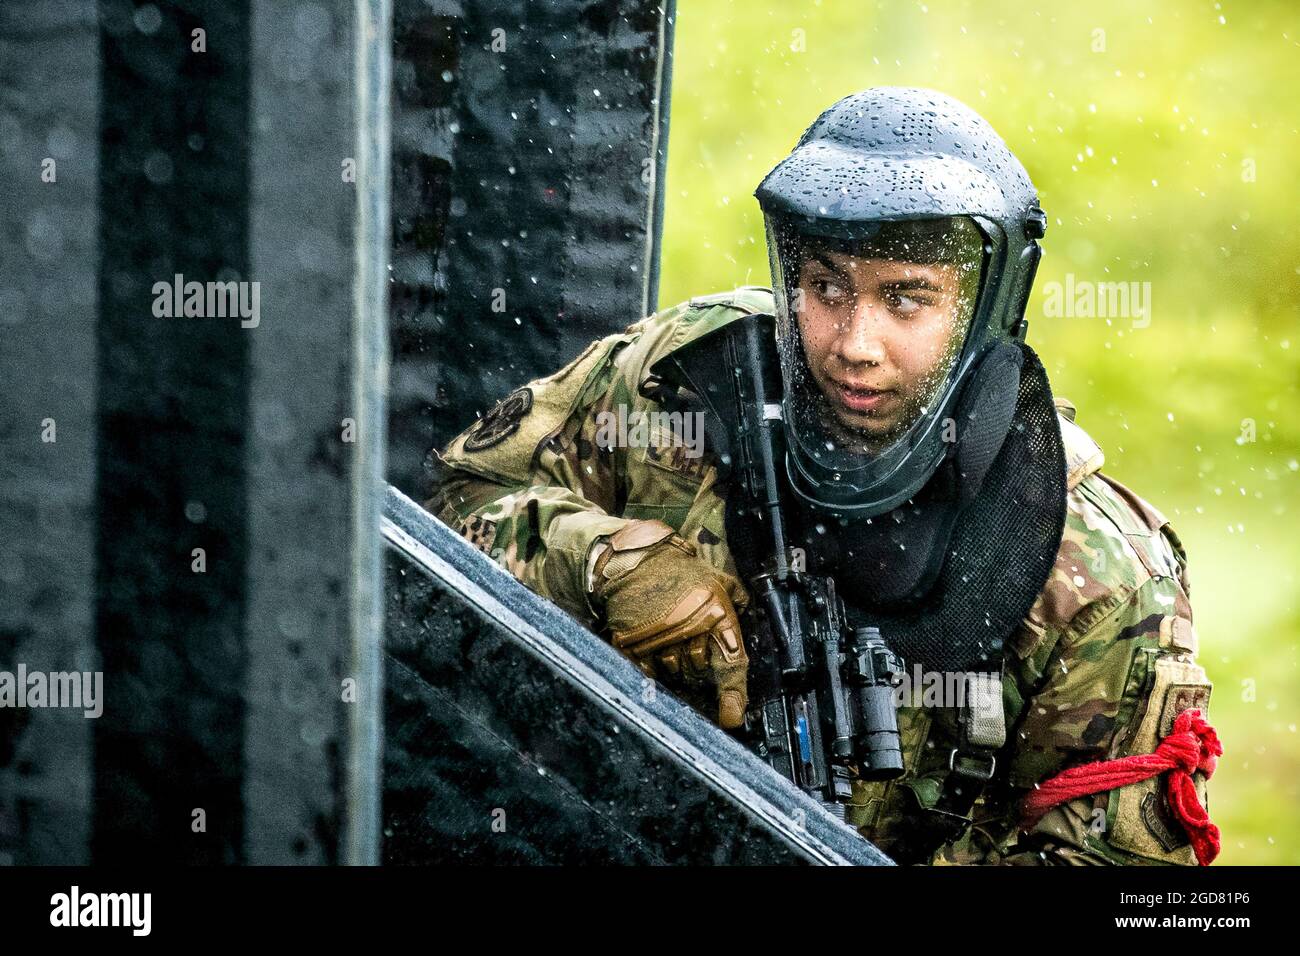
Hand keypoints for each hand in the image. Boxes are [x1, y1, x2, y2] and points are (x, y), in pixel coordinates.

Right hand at [590, 520, 748, 728]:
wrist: (636, 562)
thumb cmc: (678, 572)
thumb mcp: (718, 580)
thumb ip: (737, 601)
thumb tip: (751, 615)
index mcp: (716, 617)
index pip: (730, 664)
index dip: (733, 696)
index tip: (731, 717)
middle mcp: (690, 633)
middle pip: (700, 675)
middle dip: (700, 670)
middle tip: (694, 649)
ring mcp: (661, 643)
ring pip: (676, 675)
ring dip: (678, 668)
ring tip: (673, 643)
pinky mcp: (636, 648)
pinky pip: (650, 672)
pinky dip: (655, 666)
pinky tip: (656, 648)